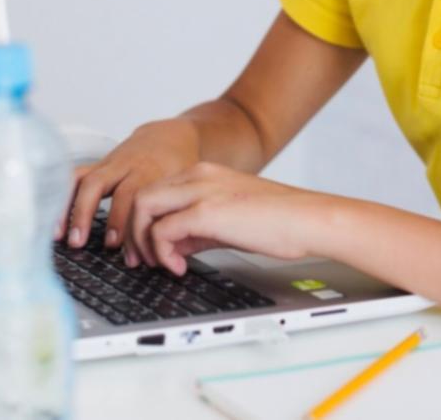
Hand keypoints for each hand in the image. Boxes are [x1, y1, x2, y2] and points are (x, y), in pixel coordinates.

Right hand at [59, 119, 199, 264]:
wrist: (171, 138)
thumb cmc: (178, 169)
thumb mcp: (183, 188)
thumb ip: (171, 216)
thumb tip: (164, 257)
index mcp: (151, 171)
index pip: (131, 196)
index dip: (121, 222)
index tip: (116, 247)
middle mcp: (126, 166)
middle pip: (100, 184)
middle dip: (87, 214)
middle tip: (80, 242)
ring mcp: (110, 164)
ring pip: (83, 180)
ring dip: (70, 208)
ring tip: (60, 236)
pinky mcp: (98, 165)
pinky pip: (75, 178)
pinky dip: (63, 199)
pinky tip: (56, 222)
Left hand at [128, 162, 331, 275]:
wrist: (307, 220)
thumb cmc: (278, 221)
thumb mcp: (228, 221)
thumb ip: (196, 229)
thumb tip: (172, 248)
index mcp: (203, 174)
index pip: (153, 191)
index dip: (142, 223)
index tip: (147, 249)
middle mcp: (197, 176)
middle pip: (140, 197)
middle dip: (133, 233)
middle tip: (141, 261)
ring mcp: (200, 190)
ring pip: (143, 207)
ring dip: (142, 241)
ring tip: (158, 264)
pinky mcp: (207, 211)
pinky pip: (163, 230)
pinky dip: (162, 252)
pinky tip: (179, 267)